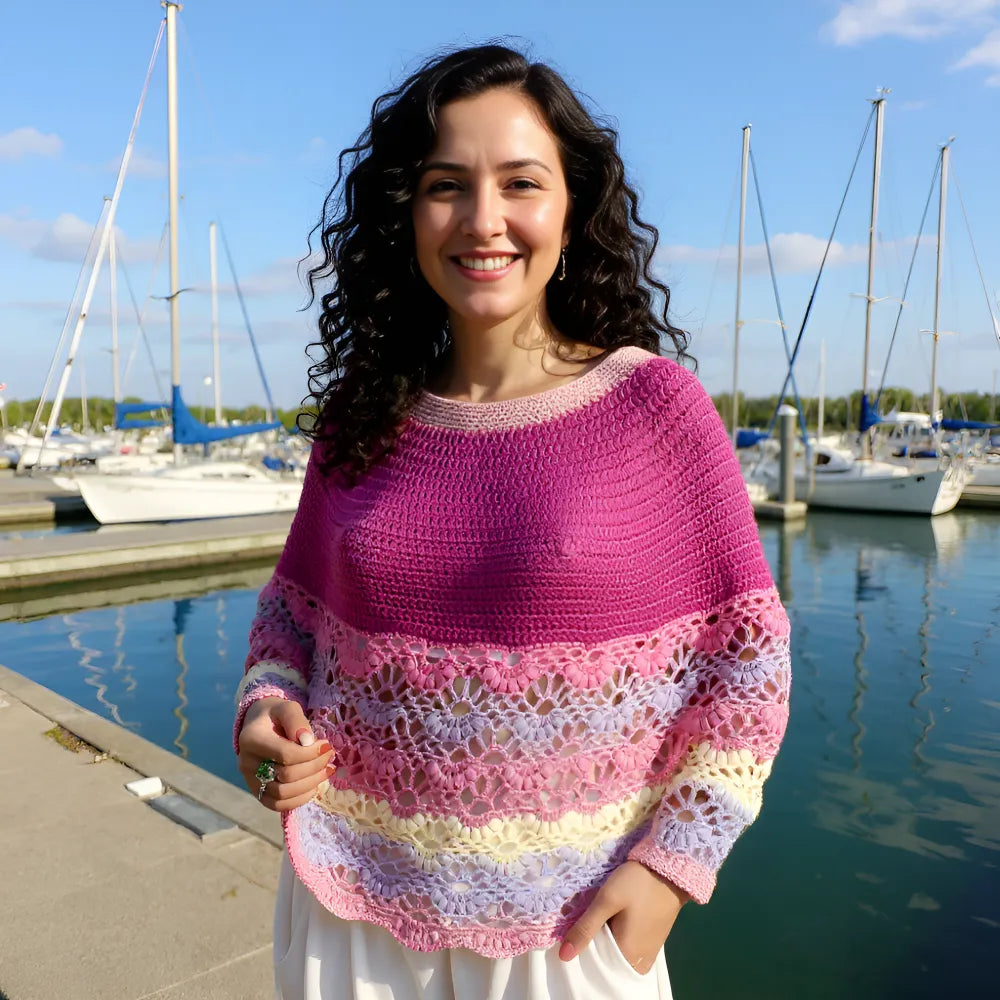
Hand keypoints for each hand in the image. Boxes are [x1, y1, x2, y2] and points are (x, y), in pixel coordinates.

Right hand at [237, 697, 333, 810]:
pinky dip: (298, 799)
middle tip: (329, 756)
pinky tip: (314, 786)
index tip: (326, 745)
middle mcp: (247, 763)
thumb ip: (296, 720)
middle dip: (314, 767)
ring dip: (310, 784)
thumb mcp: (286, 707)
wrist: (258, 725)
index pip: (285, 754)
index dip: (311, 753)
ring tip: (326, 770)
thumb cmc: (275, 715)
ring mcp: (250, 780)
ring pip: (282, 794)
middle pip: (286, 776)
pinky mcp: (258, 792)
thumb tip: (308, 741)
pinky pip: (277, 805)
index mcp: (251, 739)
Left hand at [559, 861, 688, 973]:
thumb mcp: (607, 900)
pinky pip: (628, 947)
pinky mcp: (652, 941)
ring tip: (596, 918)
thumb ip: (586, 928)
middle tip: (582, 921)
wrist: (670, 867)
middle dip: (593, 944)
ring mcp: (648, 952)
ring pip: (617, 953)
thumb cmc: (638, 883)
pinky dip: (617, 937)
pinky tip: (611, 920)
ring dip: (604, 939)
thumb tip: (564, 956)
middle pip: (606, 961)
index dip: (581, 950)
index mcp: (627, 957)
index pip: (594, 965)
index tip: (571, 933)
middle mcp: (639, 962)